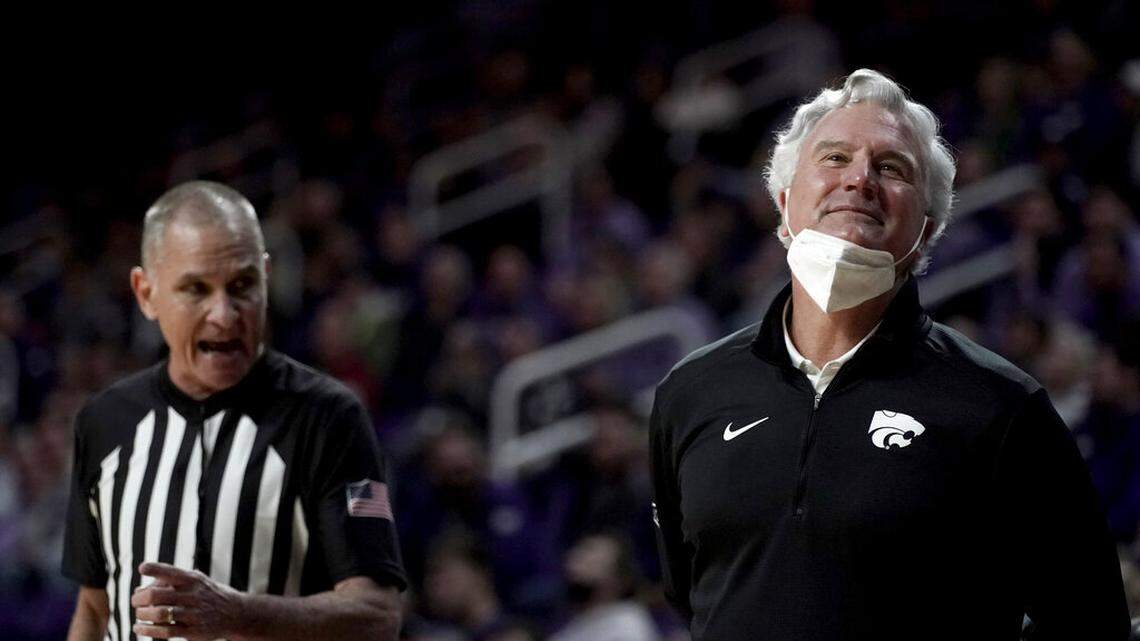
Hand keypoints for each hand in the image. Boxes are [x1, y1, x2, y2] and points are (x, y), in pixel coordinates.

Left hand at [131, 562, 245, 639]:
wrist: (236, 614)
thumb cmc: (209, 595)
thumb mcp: (196, 581)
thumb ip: (169, 583)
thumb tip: (138, 590)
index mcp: (193, 580)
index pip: (171, 571)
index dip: (155, 568)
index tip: (142, 568)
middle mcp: (193, 595)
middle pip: (157, 595)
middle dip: (139, 599)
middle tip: (135, 602)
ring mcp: (194, 614)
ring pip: (159, 614)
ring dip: (142, 615)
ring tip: (138, 615)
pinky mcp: (193, 631)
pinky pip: (165, 632)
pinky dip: (148, 630)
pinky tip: (139, 628)